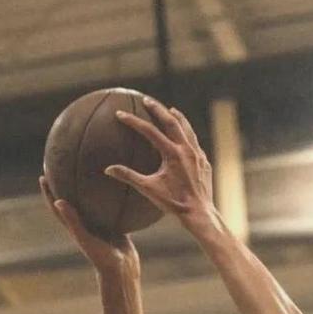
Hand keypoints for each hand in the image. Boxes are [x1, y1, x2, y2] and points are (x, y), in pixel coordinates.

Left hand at [39, 176, 140, 277]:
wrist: (123, 271)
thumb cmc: (102, 258)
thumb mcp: (86, 238)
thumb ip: (73, 221)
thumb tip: (57, 202)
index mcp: (75, 227)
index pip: (57, 206)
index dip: (49, 192)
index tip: (43, 175)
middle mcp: (86, 224)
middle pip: (73, 200)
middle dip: (67, 185)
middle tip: (63, 168)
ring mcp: (100, 226)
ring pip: (92, 204)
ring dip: (90, 190)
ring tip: (92, 171)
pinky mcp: (115, 227)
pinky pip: (112, 208)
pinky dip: (112, 198)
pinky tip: (119, 185)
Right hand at [104, 97, 213, 222]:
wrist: (199, 213)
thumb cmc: (173, 203)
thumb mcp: (149, 189)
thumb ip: (129, 177)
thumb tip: (108, 169)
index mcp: (172, 153)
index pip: (150, 131)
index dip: (133, 122)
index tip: (120, 114)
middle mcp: (187, 149)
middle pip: (171, 121)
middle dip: (157, 109)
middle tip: (146, 100)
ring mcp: (198, 154)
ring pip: (187, 129)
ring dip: (177, 117)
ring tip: (170, 110)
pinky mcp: (205, 162)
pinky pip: (195, 142)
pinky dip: (188, 134)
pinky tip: (185, 136)